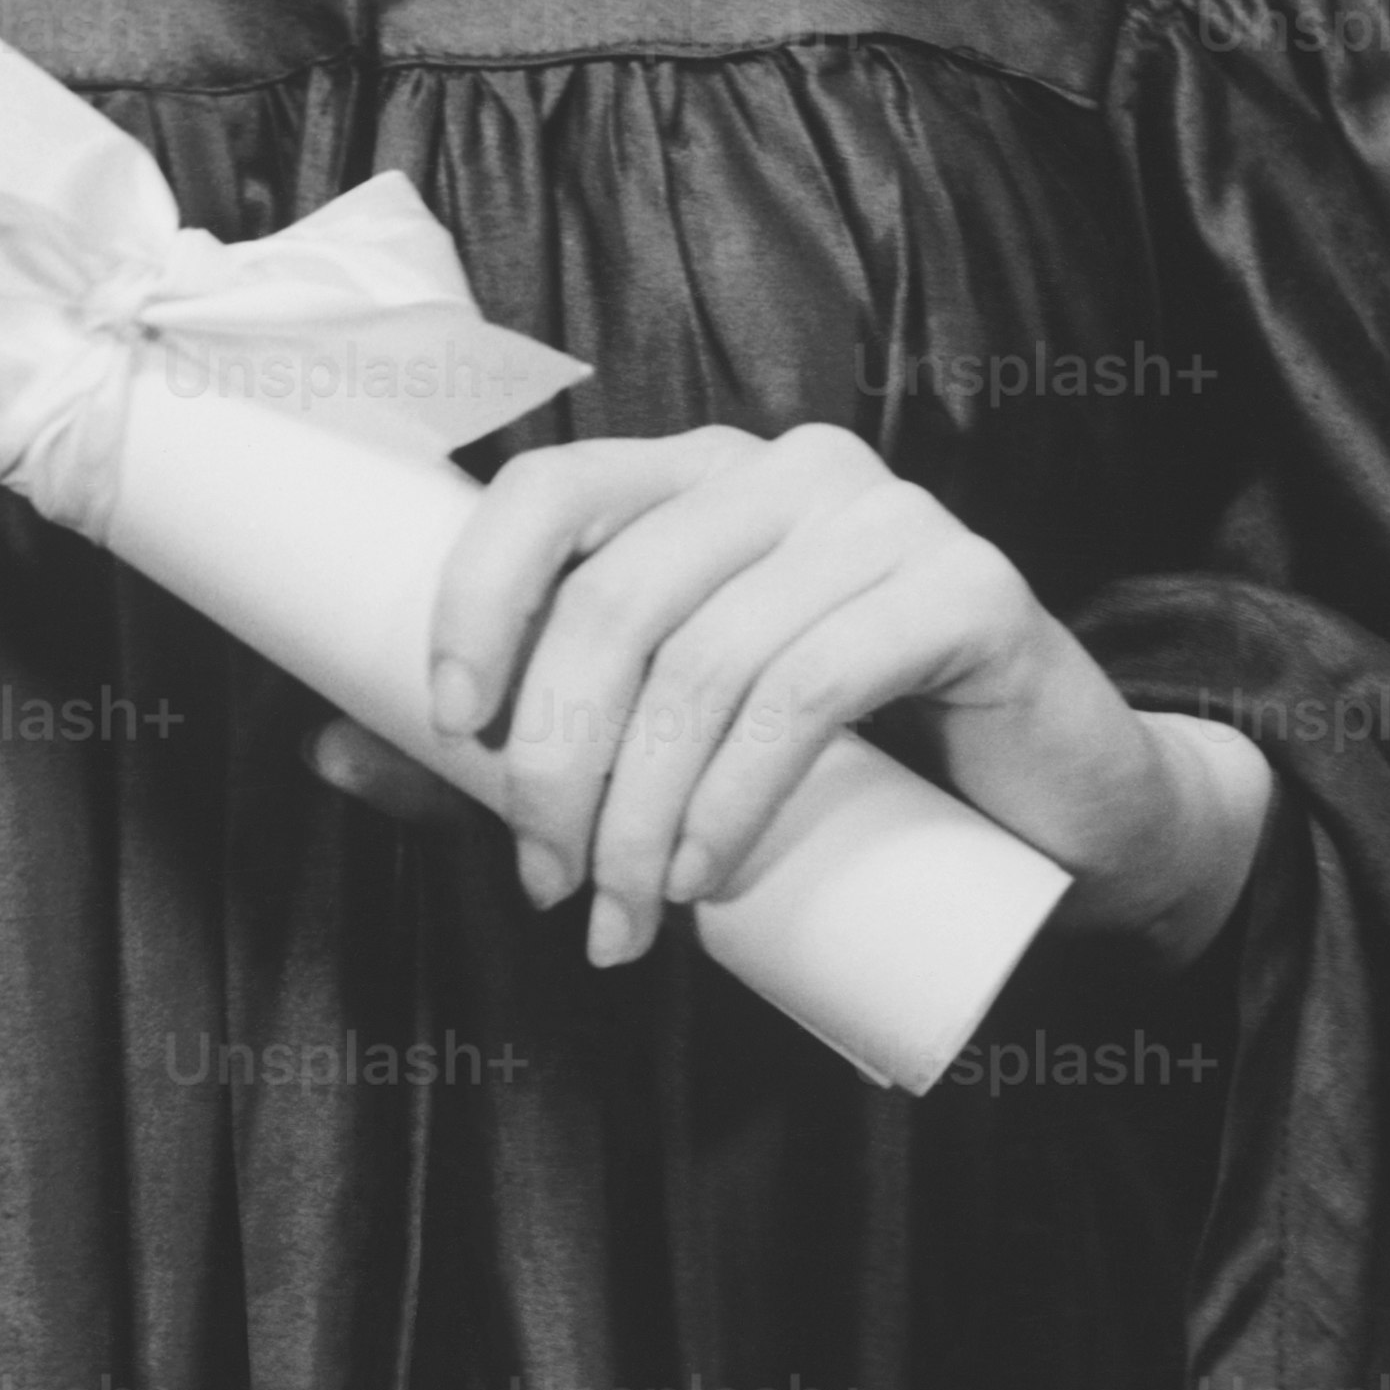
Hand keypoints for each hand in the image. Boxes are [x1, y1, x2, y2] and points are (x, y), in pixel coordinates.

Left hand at [317, 421, 1268, 975]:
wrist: (1063, 816)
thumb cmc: (852, 775)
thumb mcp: (670, 754)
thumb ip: (517, 746)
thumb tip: (325, 750)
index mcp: (699, 478)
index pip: (551, 489)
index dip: (479, 598)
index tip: (451, 729)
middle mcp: (786, 470)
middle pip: (618, 595)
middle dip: (558, 759)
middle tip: (548, 884)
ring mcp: (885, 516)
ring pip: (705, 658)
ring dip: (641, 811)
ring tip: (625, 919)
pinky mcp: (967, 588)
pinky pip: (810, 686)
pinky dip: (736, 799)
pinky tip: (710, 880)